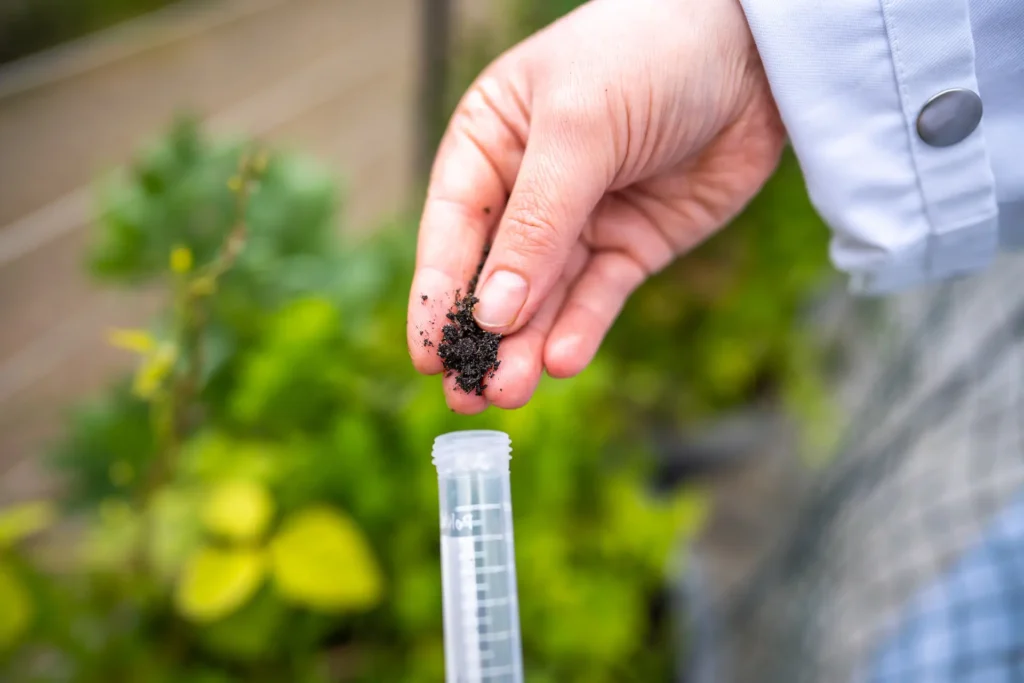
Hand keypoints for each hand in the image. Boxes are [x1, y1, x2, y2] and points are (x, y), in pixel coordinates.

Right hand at [407, 0, 784, 413]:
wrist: (756, 52)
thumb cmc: (648, 55)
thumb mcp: (579, 130)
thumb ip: (537, 225)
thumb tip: (493, 312)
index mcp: (490, 142)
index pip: (451, 227)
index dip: (436, 293)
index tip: (426, 353)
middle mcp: (527, 187)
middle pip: (493, 275)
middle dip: (481, 336)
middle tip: (466, 395)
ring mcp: (581, 220)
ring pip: (544, 297)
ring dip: (526, 346)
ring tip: (509, 392)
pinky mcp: (631, 246)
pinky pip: (598, 295)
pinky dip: (582, 328)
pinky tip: (562, 360)